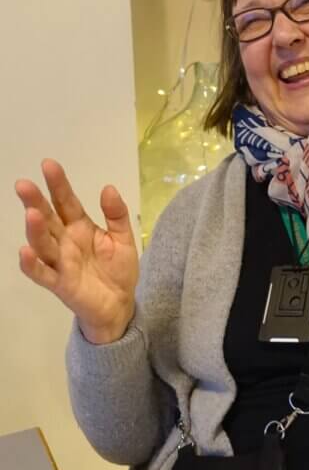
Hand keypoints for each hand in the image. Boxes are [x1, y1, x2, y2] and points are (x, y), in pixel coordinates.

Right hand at [15, 160, 138, 343]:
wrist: (121, 304)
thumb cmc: (118, 269)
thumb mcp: (123, 238)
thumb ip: (117, 214)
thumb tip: (108, 187)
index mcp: (80, 227)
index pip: (66, 202)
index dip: (58, 184)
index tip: (48, 165)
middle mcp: (65, 241)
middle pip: (48, 219)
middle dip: (36, 201)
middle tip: (24, 185)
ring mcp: (60, 262)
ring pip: (42, 244)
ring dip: (35, 229)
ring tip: (31, 213)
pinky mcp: (60, 283)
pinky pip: (42, 273)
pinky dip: (31, 264)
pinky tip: (25, 251)